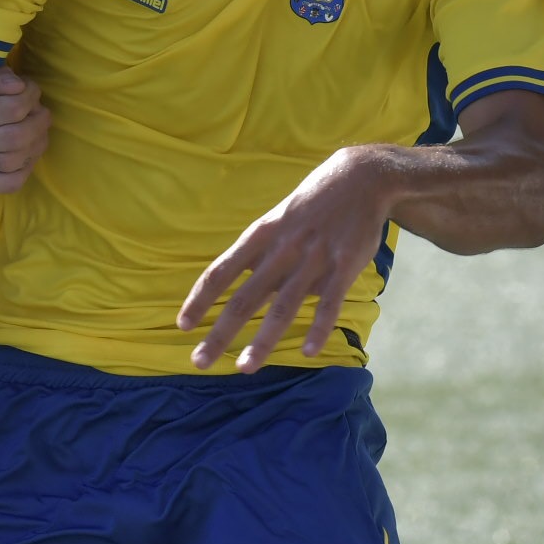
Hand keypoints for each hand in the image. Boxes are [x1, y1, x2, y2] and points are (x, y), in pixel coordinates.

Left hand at [176, 148, 386, 372]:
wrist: (361, 176)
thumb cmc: (314, 204)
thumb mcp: (279, 220)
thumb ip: (263, 256)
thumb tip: (247, 290)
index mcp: (261, 235)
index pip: (220, 271)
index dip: (199, 299)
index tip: (182, 325)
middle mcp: (282, 248)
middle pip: (245, 298)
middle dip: (220, 333)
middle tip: (199, 362)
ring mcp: (314, 257)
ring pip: (283, 306)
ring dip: (262, 340)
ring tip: (245, 368)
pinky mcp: (345, 264)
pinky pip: (329, 302)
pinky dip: (318, 328)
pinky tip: (308, 352)